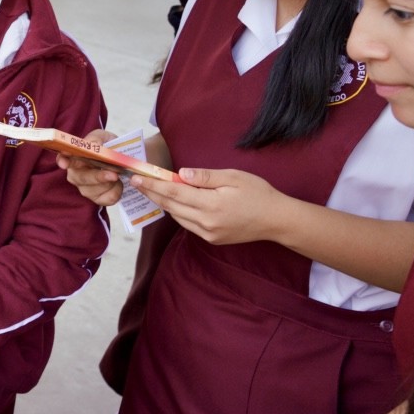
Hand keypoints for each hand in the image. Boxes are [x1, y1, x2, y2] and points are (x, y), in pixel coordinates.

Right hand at [55, 129, 122, 205]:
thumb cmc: (108, 147)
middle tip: (114, 174)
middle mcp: (76, 175)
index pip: (63, 159)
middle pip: (81, 178)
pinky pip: (107, 198)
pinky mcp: (97, 199)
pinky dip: (117, 191)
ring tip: (118, 174)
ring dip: (110, 183)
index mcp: (75, 158)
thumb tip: (95, 146)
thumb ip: (97, 139)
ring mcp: (85, 189)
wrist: (122, 159)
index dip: (63, 161)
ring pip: (94, 190)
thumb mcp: (104, 137)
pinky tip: (119, 184)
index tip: (64, 163)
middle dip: (98, 177)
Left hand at [133, 167, 286, 246]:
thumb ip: (204, 176)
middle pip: (171, 206)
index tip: (137, 177)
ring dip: (163, 203)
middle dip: (152, 193)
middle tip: (136, 181)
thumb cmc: (258, 193)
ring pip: (177, 216)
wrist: (277, 220)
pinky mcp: (212, 239)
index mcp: (211, 205)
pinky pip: (187, 224)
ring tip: (150, 189)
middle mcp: (206, 222)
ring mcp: (208, 233)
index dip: (153, 185)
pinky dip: (177, 212)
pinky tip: (172, 202)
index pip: (173, 194)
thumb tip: (180, 174)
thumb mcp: (233, 177)